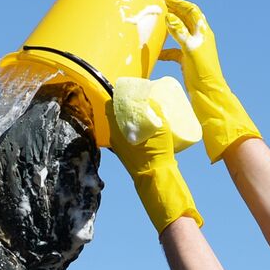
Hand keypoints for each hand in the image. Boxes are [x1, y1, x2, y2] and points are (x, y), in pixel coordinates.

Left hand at [108, 94, 202, 232]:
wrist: (155, 176)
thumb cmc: (156, 152)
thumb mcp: (159, 128)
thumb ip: (154, 111)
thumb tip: (149, 98)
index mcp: (118, 128)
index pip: (110, 105)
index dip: (118, 96)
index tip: (128, 92)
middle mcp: (114, 136)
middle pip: (114, 114)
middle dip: (123, 106)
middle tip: (136, 101)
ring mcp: (118, 145)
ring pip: (117, 125)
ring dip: (125, 118)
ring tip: (139, 112)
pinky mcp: (123, 152)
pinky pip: (122, 135)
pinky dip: (127, 128)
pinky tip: (139, 127)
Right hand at [158, 0, 260, 161]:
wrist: (209, 94)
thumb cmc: (203, 72)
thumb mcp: (190, 49)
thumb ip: (180, 32)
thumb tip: (169, 17)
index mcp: (203, 32)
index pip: (191, 11)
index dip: (178, 2)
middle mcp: (199, 38)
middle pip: (185, 19)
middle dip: (172, 11)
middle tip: (157, 7)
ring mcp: (194, 49)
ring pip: (179, 34)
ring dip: (169, 28)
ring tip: (156, 24)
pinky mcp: (188, 61)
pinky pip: (175, 51)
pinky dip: (166, 49)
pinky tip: (157, 52)